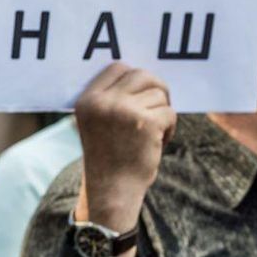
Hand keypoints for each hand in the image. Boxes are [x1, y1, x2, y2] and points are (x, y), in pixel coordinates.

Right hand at [74, 63, 175, 233]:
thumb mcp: (95, 124)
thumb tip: (142, 75)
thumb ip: (109, 100)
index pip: (117, 67)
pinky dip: (170, 127)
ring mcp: (123, 111)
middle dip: (156, 88)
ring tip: (154, 132)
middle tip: (158, 107)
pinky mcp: (145, 123)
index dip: (134, 77)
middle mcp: (102, 102)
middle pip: (142, 74)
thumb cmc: (108, 157)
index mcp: (87, 100)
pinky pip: (170, 112)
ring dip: (163, 112)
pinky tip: (159, 141)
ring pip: (159, 94)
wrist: (112, 190)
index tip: (141, 93)